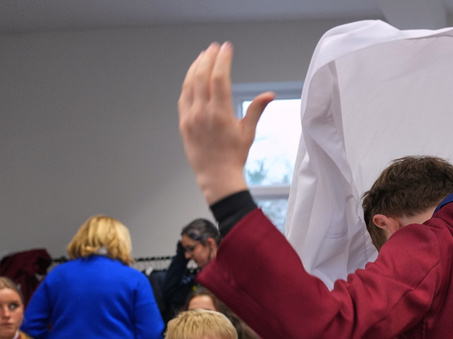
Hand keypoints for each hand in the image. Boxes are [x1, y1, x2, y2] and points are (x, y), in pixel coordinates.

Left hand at [178, 42, 273, 203]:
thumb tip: (270, 94)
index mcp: (221, 114)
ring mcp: (190, 117)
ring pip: (190, 84)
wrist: (217, 177)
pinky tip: (193, 76)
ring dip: (196, 67)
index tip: (227, 48)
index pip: (220, 78)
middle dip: (209, 58)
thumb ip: (256, 109)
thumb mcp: (248, 132)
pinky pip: (184, 97)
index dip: (223, 60)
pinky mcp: (183, 123)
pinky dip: (188, 83)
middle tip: (215, 48)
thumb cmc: (235, 156)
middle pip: (202, 76)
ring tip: (203, 56)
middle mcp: (203, 113)